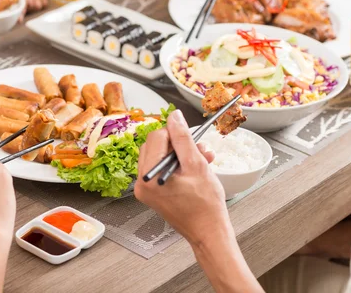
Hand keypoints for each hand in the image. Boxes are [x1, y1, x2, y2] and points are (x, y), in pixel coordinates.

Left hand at [134, 110, 229, 245]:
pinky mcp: (152, 193)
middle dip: (178, 144)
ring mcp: (145, 189)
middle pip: (154, 145)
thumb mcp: (196, 165)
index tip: (191, 137)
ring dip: (180, 154)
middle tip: (198, 150)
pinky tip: (194, 169)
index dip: (175, 133)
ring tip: (201, 159)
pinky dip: (176, 165)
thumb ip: (183, 138)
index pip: (156, 137)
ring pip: (158, 156)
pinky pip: (160, 169)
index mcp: (148, 176)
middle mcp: (142, 183)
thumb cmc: (205, 206)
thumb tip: (175, 117)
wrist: (208, 232)